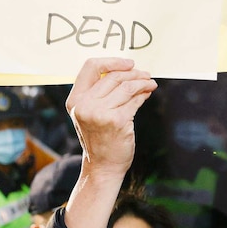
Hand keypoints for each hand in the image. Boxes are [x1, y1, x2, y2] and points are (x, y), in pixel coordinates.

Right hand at [65, 58, 157, 179]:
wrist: (103, 166)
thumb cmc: (99, 138)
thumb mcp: (90, 113)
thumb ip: (101, 93)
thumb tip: (127, 71)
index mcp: (75, 100)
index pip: (90, 67)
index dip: (112, 61)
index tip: (129, 63)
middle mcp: (85, 105)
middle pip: (113, 76)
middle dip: (133, 73)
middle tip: (146, 75)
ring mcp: (100, 113)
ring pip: (126, 87)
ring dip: (142, 82)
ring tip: (151, 83)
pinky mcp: (117, 120)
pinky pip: (135, 101)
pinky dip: (143, 95)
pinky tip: (147, 94)